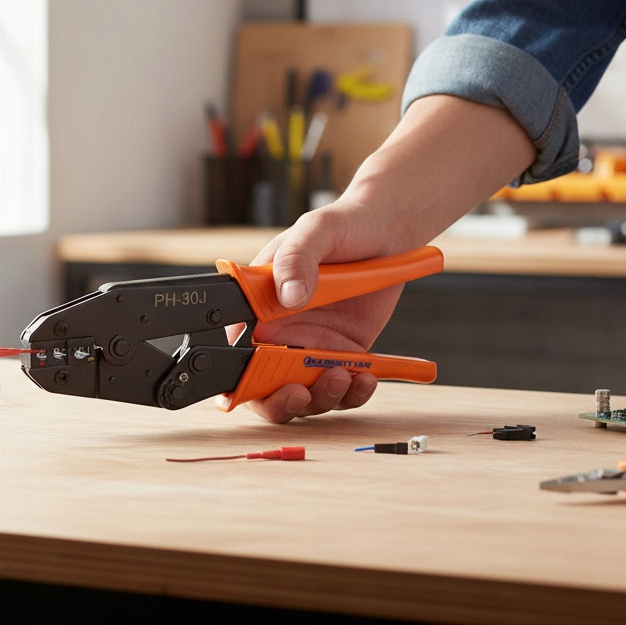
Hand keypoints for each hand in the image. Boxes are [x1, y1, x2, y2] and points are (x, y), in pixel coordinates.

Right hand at [240, 198, 400, 422]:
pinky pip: (341, 386)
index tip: (262, 382)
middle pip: (265, 384)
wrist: (389, 232)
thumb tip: (288, 296)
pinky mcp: (342, 354)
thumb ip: (297, 259)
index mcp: (257, 303)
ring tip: (344, 378)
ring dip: (322, 398)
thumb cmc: (344, 223)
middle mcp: (279, 330)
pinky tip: (365, 379)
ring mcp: (311, 345)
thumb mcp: (316, 230)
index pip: (236, 349)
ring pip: (305, 393)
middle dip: (280, 401)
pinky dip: (353, 393)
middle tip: (301, 392)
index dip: (241, 376)